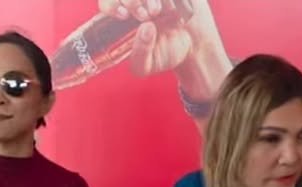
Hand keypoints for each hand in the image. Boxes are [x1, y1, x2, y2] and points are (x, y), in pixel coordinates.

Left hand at [98, 0, 224, 77]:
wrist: (193, 48)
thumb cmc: (163, 55)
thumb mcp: (146, 65)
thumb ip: (140, 53)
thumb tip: (146, 28)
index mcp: (122, 17)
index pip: (108, 3)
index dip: (112, 5)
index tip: (123, 15)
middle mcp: (136, 1)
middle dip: (131, 1)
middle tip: (143, 16)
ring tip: (157, 13)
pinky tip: (171, 8)